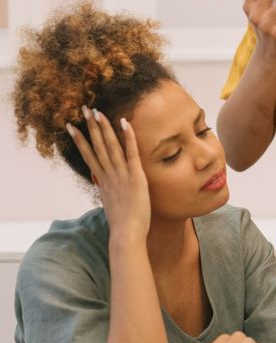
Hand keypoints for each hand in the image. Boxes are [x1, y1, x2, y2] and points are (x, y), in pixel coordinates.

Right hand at [67, 107, 149, 240]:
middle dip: (90, 127)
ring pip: (110, 146)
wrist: (126, 233)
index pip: (89, 155)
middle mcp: (109, 175)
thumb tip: (100, 182)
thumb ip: (105, 189)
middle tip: (83, 109)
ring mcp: (121, 175)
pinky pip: (131, 153)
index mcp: (103, 181)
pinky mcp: (135, 176)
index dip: (80, 140)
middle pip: (97, 146)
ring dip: (103, 128)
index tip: (72, 127)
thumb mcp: (109, 203)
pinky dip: (128, 137)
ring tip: (96, 111)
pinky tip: (124, 123)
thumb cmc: (122, 223)